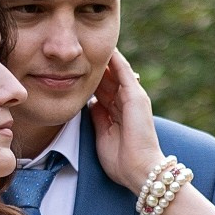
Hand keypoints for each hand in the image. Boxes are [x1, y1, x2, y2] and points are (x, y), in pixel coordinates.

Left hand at [88, 50, 166, 192]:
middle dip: (93, 66)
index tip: (74, 68)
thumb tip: (88, 103)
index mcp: (118, 112)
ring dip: (103, 59)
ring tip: (88, 43)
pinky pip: (123, 72)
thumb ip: (97, 117)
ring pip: (114, 72)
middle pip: (107, 78)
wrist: (140, 171)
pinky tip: (105, 49)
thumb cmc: (122, 161)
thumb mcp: (103, 134)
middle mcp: (127, 102)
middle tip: (77, 51)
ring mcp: (133, 98)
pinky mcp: (136, 96)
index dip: (89, 78)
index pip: (102, 90)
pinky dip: (115, 60)